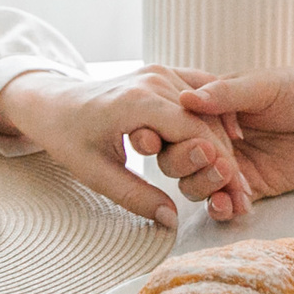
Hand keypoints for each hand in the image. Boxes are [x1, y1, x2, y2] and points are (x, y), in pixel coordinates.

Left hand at [0, 68, 242, 226]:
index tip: (233, 193)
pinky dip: (216, 118)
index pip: (194, 133)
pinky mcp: (163, 74)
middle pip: (206, 123)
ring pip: (207, 111)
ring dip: (223, 143)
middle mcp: (155, 80)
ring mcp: (161, 73)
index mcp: (138, 101)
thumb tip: (170, 220)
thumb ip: (135, 197)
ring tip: (235, 179)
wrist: (52, 102)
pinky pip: (200, 96)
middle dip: (226, 160)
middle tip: (241, 195)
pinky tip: (230, 142)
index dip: (217, 164)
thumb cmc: (67, 137)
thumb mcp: (95, 173)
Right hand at [160, 67, 293, 208]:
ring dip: (204, 188)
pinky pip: (227, 203)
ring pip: (196, 185)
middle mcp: (213, 138)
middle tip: (213, 161)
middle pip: (178, 159)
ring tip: (224, 186)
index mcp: (210, 108)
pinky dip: (223, 208)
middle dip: (188, 165)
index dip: (176, 135)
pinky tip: (231, 206)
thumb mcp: (263, 85)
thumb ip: (226, 94)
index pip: (177, 125)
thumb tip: (185, 98)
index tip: (188, 140)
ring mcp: (230, 165)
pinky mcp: (250, 187)